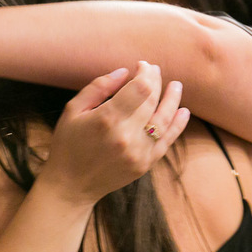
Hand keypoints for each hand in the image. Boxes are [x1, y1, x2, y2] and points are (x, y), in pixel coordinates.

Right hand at [40, 62, 189, 204]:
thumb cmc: (68, 144)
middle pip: (152, 100)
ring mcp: (138, 152)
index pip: (140, 88)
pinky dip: (178, 125)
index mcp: (107, 119)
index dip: (145, 72)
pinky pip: (167, 141)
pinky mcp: (145, 164)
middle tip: (154, 70)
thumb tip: (125, 72)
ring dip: (173, 100)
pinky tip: (183, 111)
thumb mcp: (73, 110)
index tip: (141, 65)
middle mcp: (126, 136)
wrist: (70, 186)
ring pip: (164, 120)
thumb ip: (98, 87)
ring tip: (176, 85)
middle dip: (156, 81)